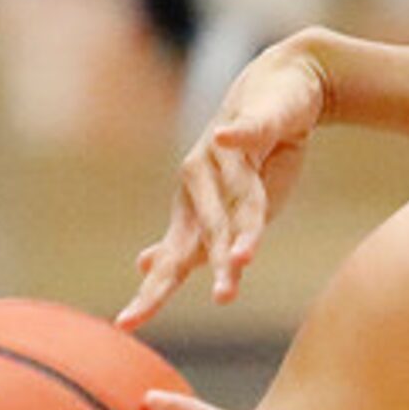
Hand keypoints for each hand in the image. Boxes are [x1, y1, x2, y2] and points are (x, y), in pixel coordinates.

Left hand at [124, 33, 330, 326]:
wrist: (282, 84)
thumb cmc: (253, 155)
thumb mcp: (228, 202)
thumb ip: (194, 236)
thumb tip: (145, 265)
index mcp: (194, 209)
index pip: (173, 260)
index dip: (152, 293)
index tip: (126, 325)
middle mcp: (201, 183)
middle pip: (198, 238)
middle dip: (192, 272)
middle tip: (195, 305)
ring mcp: (223, 155)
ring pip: (235, 201)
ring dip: (237, 231)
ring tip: (240, 261)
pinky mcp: (254, 122)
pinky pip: (245, 132)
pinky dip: (237, 137)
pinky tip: (227, 137)